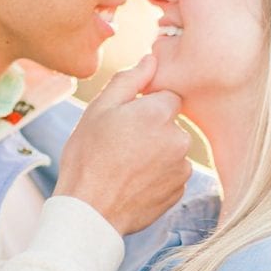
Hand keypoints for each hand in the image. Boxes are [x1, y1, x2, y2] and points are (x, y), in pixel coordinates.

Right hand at [54, 55, 191, 235]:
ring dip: (155, 153)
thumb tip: (151, 59)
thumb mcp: (100, 110)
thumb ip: (130, 80)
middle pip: (171, 123)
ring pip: (171, 149)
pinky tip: (132, 182)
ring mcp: (182, 167)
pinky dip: (157, 175)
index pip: (167, 96)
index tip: (125, 121)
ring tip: (124, 167)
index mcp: (160, 113)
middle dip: (151, 129)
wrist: (90, 211)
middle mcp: (179, 139)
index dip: (145, 106)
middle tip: (121, 145)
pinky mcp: (179, 190)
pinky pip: (171, 173)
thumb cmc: (88, 157)